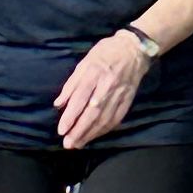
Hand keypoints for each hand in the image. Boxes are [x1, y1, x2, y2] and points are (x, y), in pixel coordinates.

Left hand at [55, 33, 150, 149]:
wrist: (134, 49)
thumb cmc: (104, 53)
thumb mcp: (84, 63)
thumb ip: (71, 84)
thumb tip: (58, 104)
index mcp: (94, 74)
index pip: (80, 99)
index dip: (70, 116)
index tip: (62, 130)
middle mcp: (107, 86)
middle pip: (92, 113)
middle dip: (79, 130)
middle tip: (68, 144)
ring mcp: (119, 94)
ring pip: (104, 118)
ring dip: (91, 133)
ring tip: (79, 144)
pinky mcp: (128, 99)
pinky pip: (116, 118)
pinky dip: (105, 129)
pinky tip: (95, 136)